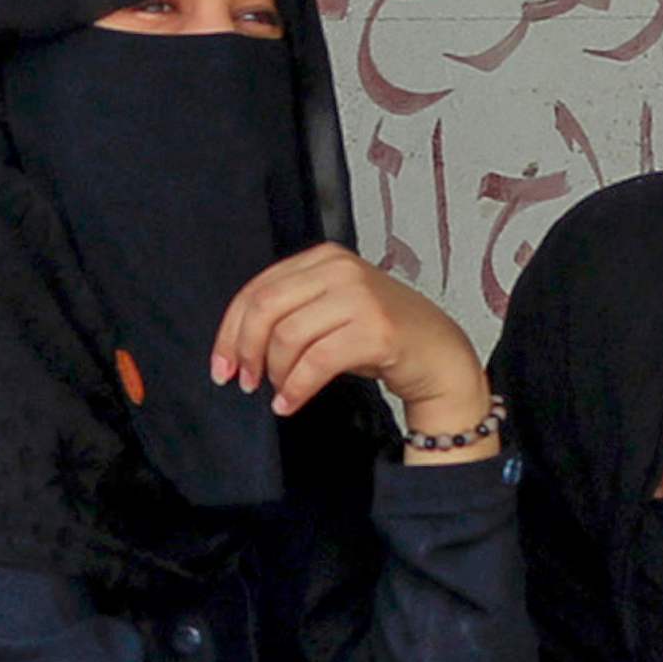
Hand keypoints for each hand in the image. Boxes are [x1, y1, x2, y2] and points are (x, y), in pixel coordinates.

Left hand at [213, 244, 492, 440]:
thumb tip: (236, 345)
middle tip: (244, 382)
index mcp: (323, 258)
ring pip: (288, 336)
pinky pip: (316, 362)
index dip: (230, 331)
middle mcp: (340, 269)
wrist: (440, 354)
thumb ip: (291, 311)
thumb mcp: (331, 310)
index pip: (258, 289)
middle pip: (266, 308)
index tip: (222, 365)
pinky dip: (296, 388)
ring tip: (278, 393)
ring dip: (276, 374)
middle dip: (246, 350)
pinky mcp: (375, 330)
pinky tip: (290, 404)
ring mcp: (360, 296)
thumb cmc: (380, 337)